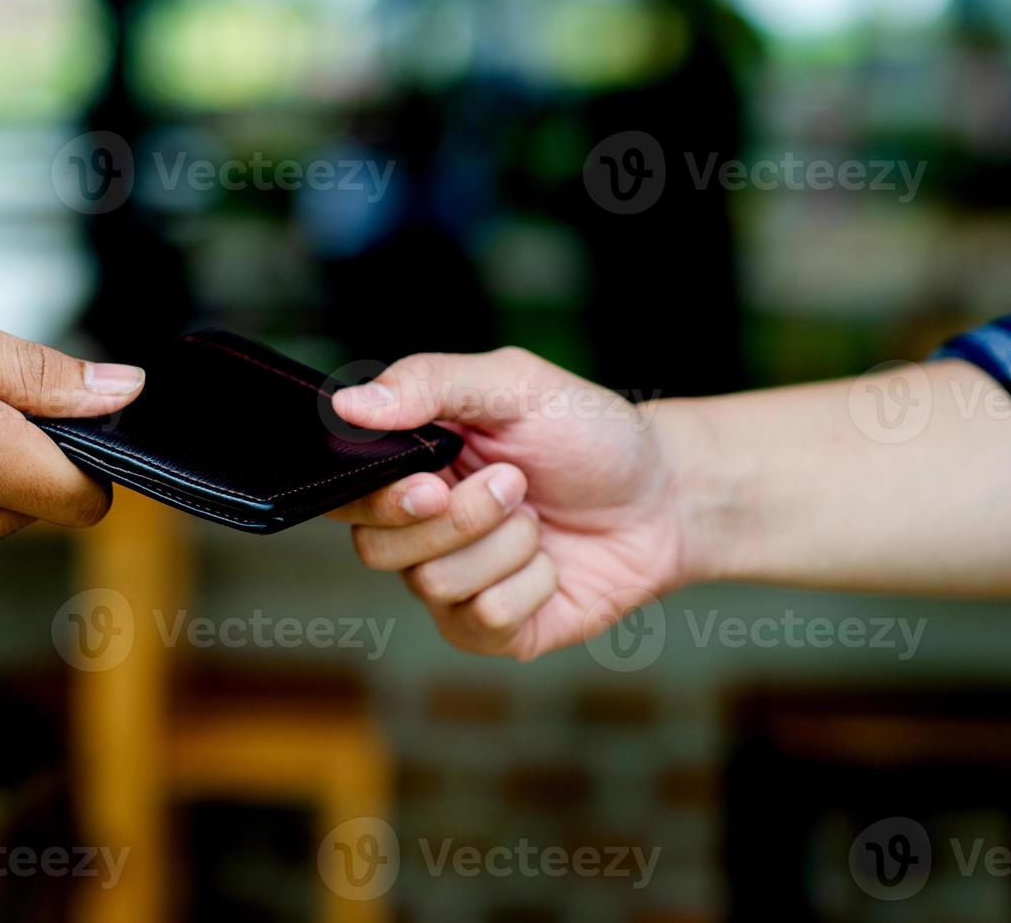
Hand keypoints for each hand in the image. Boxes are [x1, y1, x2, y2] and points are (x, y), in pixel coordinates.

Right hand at [327, 348, 689, 659]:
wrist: (665, 494)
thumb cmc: (588, 434)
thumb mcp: (515, 384)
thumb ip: (431, 382)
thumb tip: (349, 404)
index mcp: (409, 468)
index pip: (345, 495)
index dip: (377, 499)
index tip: (432, 481)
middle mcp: (419, 531)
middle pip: (378, 548)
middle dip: (458, 517)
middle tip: (515, 485)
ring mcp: (453, 584)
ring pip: (435, 585)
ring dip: (506, 545)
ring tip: (538, 517)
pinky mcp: (494, 628)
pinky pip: (486, 619)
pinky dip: (532, 585)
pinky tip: (552, 563)